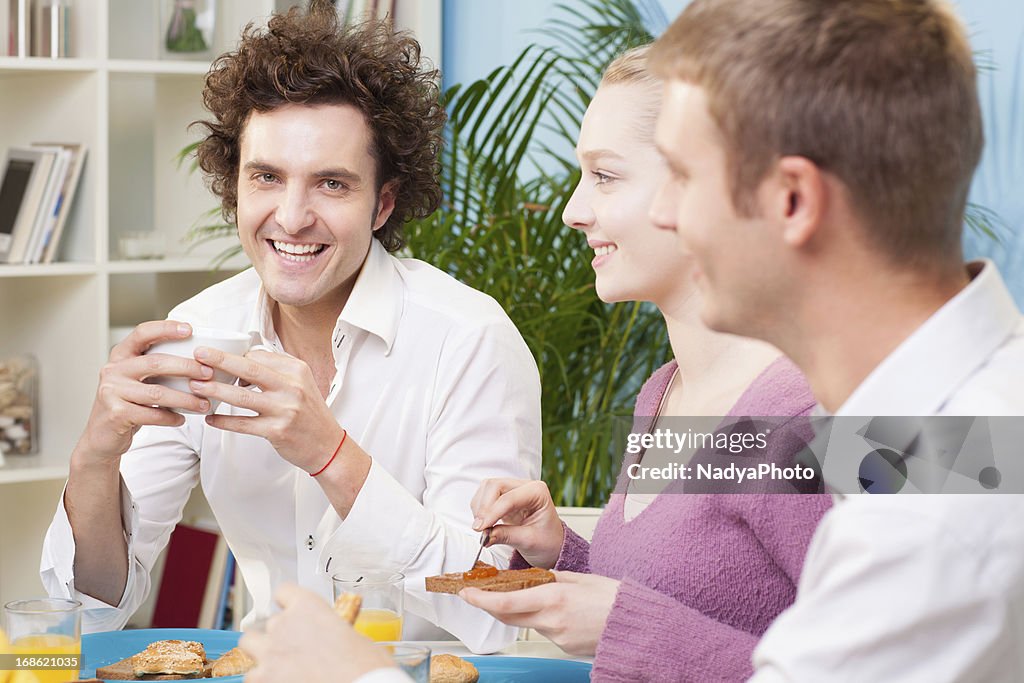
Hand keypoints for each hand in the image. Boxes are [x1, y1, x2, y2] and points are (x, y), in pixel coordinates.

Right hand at [76, 321, 213, 461]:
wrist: (101, 436)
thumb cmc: (126, 404)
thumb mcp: (136, 380)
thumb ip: (155, 368)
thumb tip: (199, 361)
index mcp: (120, 356)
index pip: (142, 334)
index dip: (165, 329)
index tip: (189, 329)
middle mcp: (113, 370)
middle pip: (155, 363)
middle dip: (187, 367)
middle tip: (208, 373)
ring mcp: (112, 392)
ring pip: (157, 392)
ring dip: (185, 398)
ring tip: (203, 404)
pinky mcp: (116, 414)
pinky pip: (152, 415)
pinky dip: (170, 417)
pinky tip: (181, 418)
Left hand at [188, 348, 342, 472]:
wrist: (328, 446)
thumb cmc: (310, 415)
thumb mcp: (301, 384)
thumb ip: (276, 372)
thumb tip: (242, 364)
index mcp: (297, 371)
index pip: (260, 356)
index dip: (236, 357)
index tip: (217, 358)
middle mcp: (292, 387)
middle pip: (250, 369)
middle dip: (220, 360)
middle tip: (199, 355)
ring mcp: (285, 409)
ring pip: (242, 396)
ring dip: (215, 391)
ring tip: (196, 387)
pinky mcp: (277, 431)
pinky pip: (243, 424)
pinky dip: (223, 421)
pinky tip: (210, 419)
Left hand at [240, 584, 394, 682]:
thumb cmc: (364, 665)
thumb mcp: (353, 636)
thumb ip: (331, 630)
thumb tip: (332, 639)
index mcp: (308, 607)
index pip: (283, 592)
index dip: (287, 603)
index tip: (290, 611)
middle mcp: (284, 625)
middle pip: (264, 622)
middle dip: (273, 634)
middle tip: (288, 648)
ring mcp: (270, 652)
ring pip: (249, 644)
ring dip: (261, 654)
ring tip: (277, 667)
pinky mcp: (263, 678)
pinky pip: (250, 676)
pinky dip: (262, 679)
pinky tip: (279, 682)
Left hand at [459, 571, 619, 654]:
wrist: (635, 626)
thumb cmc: (613, 599)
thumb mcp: (579, 579)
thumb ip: (552, 579)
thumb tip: (534, 578)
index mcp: (553, 598)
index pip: (506, 601)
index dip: (481, 599)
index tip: (467, 592)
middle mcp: (551, 620)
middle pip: (508, 615)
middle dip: (489, 605)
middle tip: (477, 593)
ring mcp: (557, 636)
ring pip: (526, 622)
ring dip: (518, 610)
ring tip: (520, 595)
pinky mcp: (564, 646)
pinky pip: (544, 630)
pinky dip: (540, 619)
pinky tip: (552, 610)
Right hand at [470, 478, 564, 568]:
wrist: (550, 544)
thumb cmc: (547, 541)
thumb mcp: (528, 541)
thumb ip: (506, 536)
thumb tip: (485, 535)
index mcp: (538, 492)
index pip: (509, 498)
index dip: (492, 513)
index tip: (481, 528)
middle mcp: (525, 486)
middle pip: (494, 486)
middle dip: (484, 507)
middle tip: (479, 528)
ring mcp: (513, 489)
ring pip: (486, 488)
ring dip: (480, 508)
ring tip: (483, 528)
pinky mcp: (503, 496)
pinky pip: (484, 496)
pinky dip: (479, 509)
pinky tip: (485, 523)